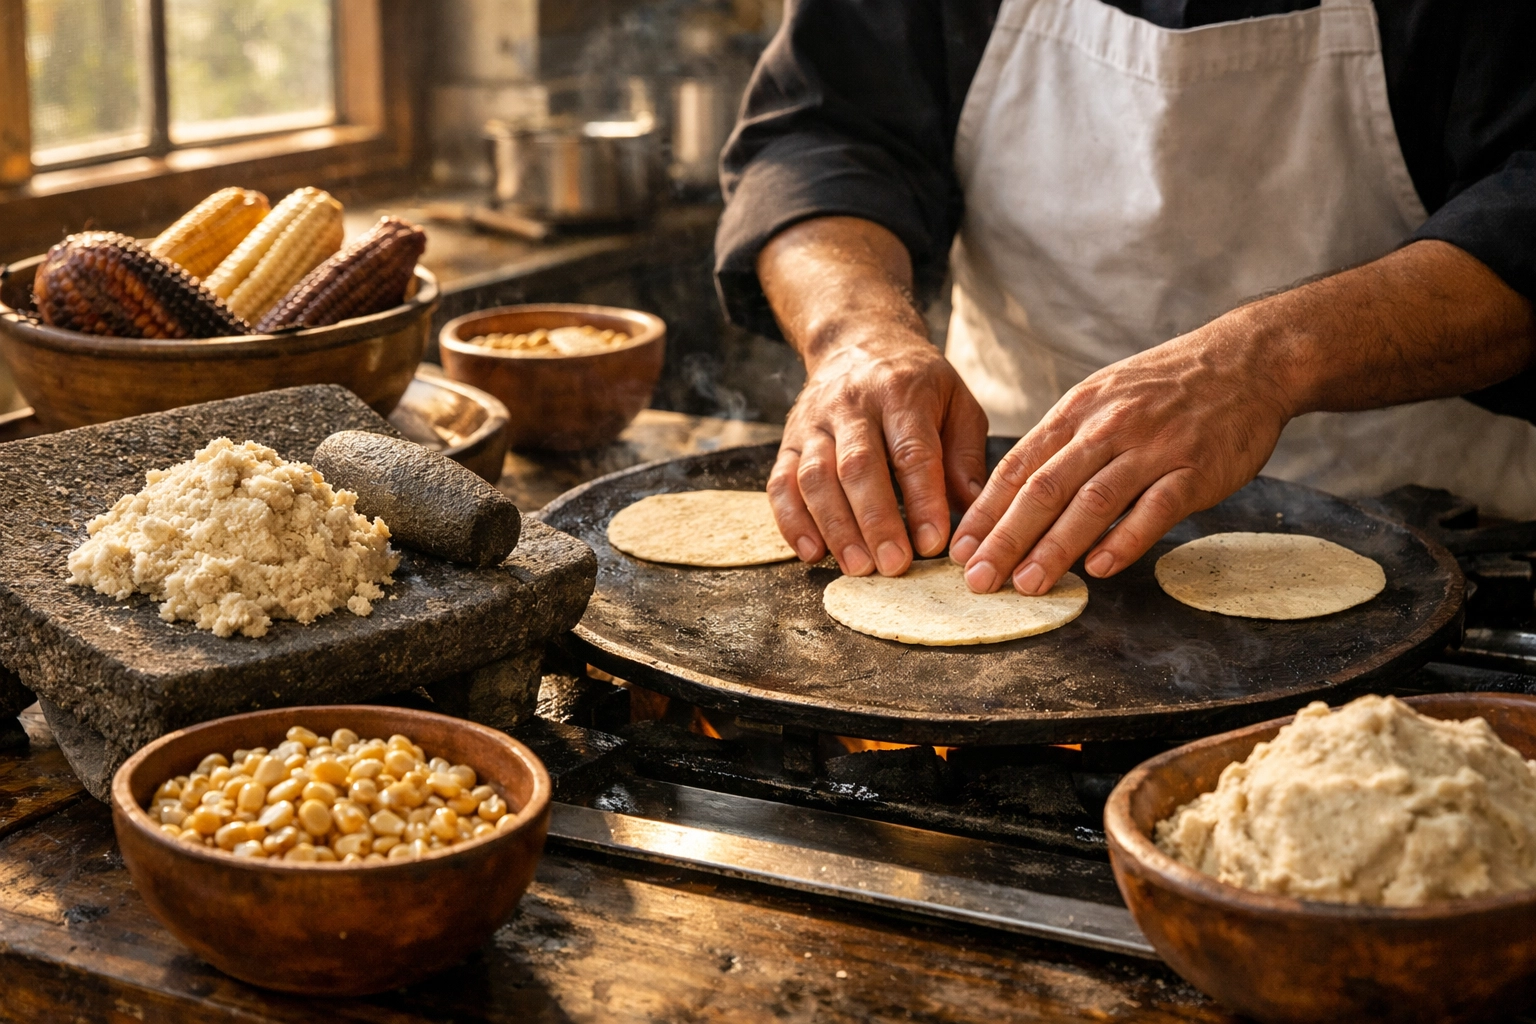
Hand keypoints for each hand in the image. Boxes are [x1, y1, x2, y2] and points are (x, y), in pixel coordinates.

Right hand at [755, 215, 987, 575]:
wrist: (858, 341)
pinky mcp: (788, 441)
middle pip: (858, 466)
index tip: (934, 542)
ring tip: (857, 567)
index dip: (923, 499)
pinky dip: (791, 521)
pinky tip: (813, 553)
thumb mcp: (957, 403)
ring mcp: (814, 423)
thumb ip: (966, 457)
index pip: (912, 451)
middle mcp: (852, 405)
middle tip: (894, 565)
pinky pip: (780, 483)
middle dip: (876, 520)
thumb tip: (974, 513)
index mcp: (902, 392)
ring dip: (835, 527)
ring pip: (815, 477)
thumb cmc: (917, 384)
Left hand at [949, 310, 1294, 594]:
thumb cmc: (1165, 388)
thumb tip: (1015, 495)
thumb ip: (1063, 444)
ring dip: (1055, 547)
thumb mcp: (1102, 398)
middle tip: (978, 579)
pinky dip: (1125, 541)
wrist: (1247, 361)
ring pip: (1092, 502)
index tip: (960, 549)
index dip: (985, 512)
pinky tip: (1099, 569)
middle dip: (1005, 538)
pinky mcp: (1195, 470)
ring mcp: (1152, 448)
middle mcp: (1108, 428)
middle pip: (1045, 488)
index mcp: (1077, 412)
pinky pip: (1154, 510)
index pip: (1018, 467)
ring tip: (1027, 584)